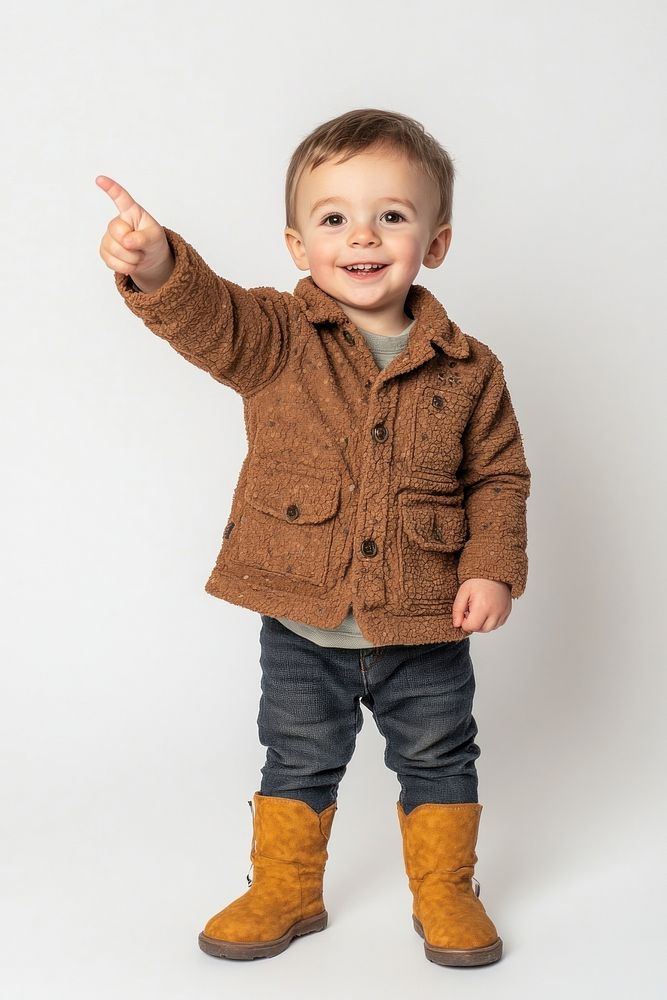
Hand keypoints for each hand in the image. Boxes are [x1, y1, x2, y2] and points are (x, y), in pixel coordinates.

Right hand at [96, 175, 174, 291]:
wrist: (150, 259)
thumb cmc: (153, 242)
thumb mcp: (156, 238)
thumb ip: (144, 238)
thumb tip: (126, 242)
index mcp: (132, 212)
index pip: (121, 198)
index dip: (111, 188)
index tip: (100, 179)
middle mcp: (117, 222)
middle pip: (117, 232)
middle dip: (133, 246)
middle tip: (142, 247)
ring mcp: (108, 237)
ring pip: (114, 250)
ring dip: (131, 259)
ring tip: (138, 255)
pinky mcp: (104, 251)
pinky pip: (111, 262)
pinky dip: (125, 267)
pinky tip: (130, 262)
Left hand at [452, 579, 511, 632]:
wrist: (494, 573)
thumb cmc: (478, 581)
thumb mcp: (463, 592)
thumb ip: (457, 610)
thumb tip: (457, 624)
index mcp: (483, 606)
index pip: (472, 627)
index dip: (465, 623)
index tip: (464, 613)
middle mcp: (495, 611)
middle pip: (482, 629)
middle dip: (474, 624)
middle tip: (471, 611)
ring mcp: (503, 612)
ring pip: (490, 628)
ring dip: (483, 624)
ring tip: (479, 610)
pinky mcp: (507, 612)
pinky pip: (498, 624)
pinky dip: (491, 621)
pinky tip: (487, 611)